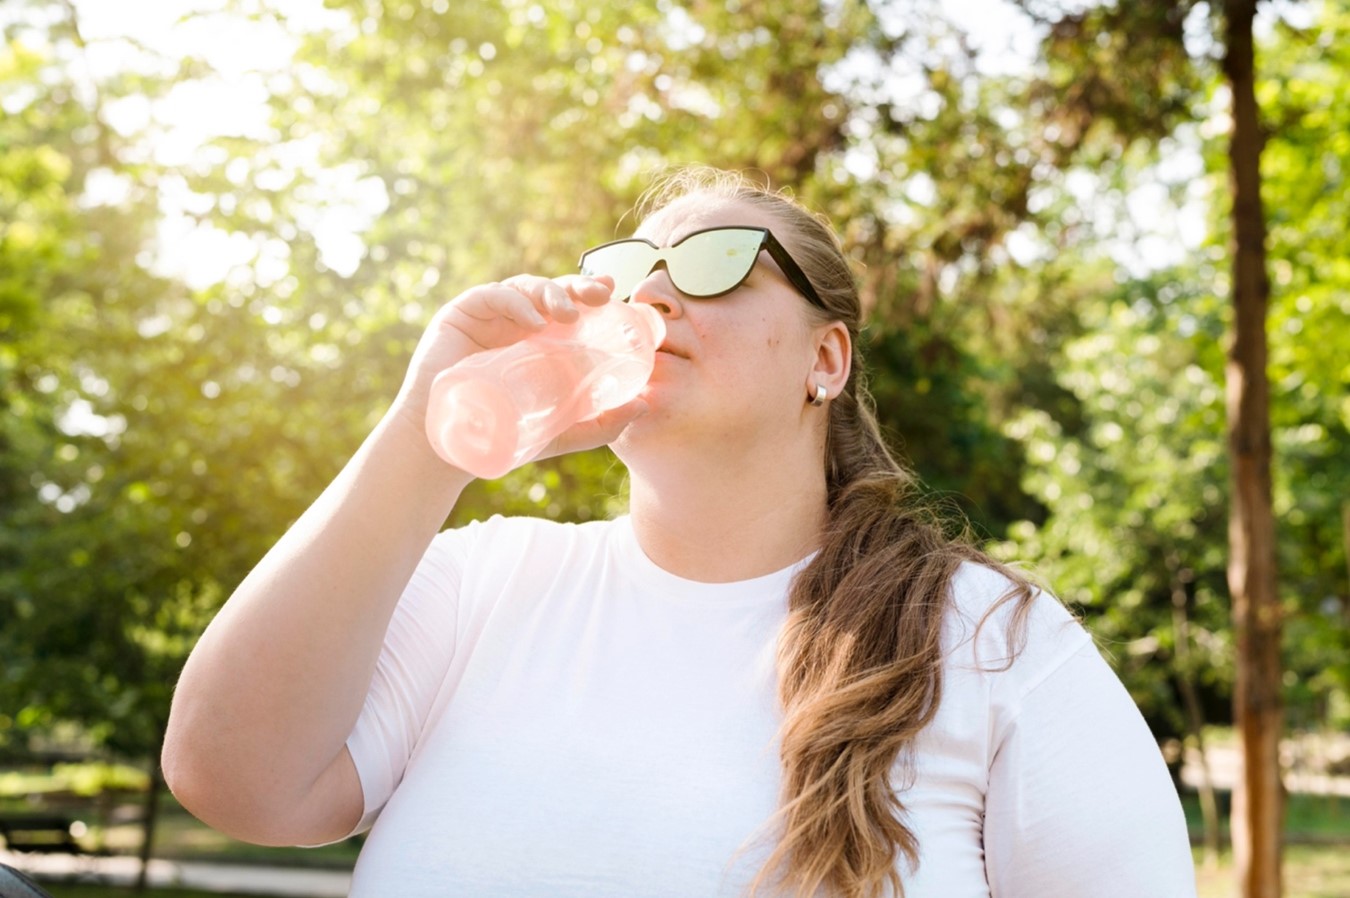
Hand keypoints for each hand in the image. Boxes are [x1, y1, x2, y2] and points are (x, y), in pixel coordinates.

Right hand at [389, 274, 644, 470]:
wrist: (450, 447)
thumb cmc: (505, 436)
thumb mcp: (562, 430)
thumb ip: (603, 422)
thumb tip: (645, 407)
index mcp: (541, 338)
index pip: (570, 306)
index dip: (591, 293)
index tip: (613, 293)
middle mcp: (518, 321)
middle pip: (552, 290)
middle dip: (578, 287)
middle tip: (599, 296)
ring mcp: (490, 316)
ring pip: (526, 288)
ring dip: (552, 294)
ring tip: (568, 316)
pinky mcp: (462, 314)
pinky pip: (493, 296)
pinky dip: (516, 302)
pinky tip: (534, 321)